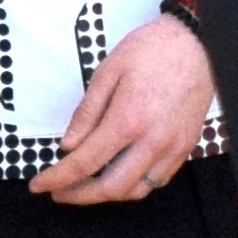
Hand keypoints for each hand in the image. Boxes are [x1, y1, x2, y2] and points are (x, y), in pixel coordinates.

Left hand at [29, 13, 210, 203]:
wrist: (197, 42)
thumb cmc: (151, 50)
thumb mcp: (108, 71)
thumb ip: (86, 113)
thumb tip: (67, 146)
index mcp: (128, 119)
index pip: (85, 163)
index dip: (57, 178)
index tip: (39, 185)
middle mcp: (152, 141)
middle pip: (110, 187)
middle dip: (79, 195)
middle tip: (59, 192)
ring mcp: (173, 148)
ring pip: (136, 191)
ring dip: (106, 195)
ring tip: (85, 186)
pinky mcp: (186, 147)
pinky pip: (157, 180)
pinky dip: (133, 186)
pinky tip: (117, 175)